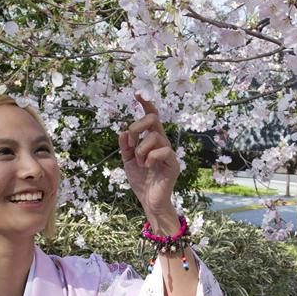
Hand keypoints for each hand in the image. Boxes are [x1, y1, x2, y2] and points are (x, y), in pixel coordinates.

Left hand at [119, 95, 179, 231]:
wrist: (149, 202)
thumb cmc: (141, 182)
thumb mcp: (128, 162)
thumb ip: (125, 147)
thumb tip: (123, 132)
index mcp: (152, 141)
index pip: (152, 117)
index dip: (146, 104)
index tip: (137, 94)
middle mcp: (162, 143)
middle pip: (153, 120)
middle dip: (138, 126)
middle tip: (130, 142)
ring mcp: (169, 153)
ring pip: (154, 137)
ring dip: (141, 149)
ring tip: (140, 163)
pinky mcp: (173, 164)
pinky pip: (163, 151)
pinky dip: (150, 158)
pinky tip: (148, 167)